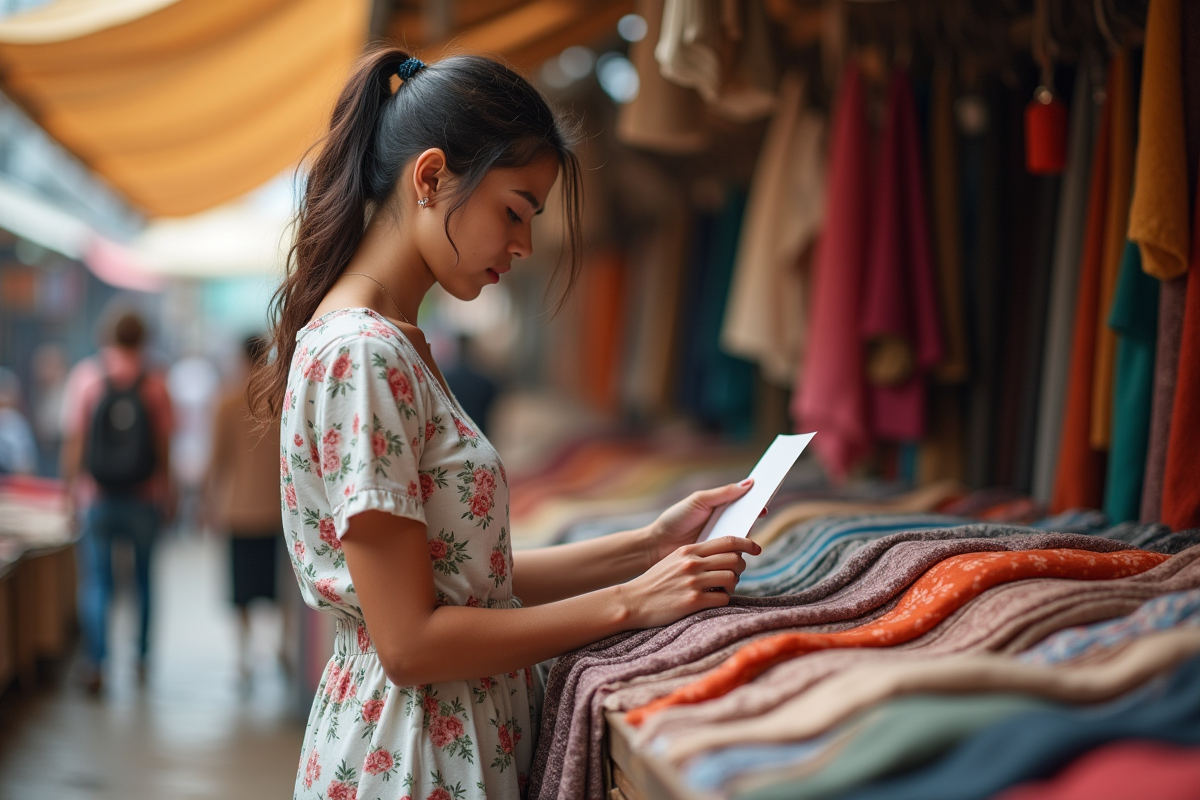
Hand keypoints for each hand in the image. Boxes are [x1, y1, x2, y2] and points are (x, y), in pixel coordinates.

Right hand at [617, 536, 761, 628]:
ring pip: (731, 578)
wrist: (634, 601)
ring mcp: (693, 582)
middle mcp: (692, 564)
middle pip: (734, 559)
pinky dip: (723, 600)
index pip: (728, 541)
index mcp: (689, 550)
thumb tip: (724, 555)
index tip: (756, 548)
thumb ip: (696, 556)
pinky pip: (723, 598)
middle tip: (734, 574)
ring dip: (732, 585)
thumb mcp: (674, 560)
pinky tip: (714, 600)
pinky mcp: (693, 601)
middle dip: (740, 567)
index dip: (747, 543)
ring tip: (723, 589)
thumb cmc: (655, 582)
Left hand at [646, 479, 762, 564]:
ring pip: (744, 537)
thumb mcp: (699, 501)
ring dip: (749, 533)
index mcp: (721, 506)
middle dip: (756, 513)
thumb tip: (750, 482)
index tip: (769, 489)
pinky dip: (740, 551)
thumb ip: (723, 493)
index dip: (757, 496)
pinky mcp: (720, 556)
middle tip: (762, 509)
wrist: (658, 544)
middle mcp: (725, 522)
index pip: (745, 500)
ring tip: (749, 526)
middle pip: (748, 518)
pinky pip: (735, 553)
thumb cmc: (676, 519)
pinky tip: (742, 547)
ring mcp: (723, 539)